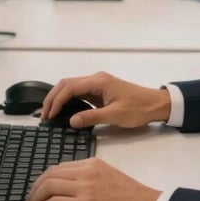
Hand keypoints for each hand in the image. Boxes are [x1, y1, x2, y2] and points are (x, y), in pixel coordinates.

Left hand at [26, 158, 159, 200]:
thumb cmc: (134, 199)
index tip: (40, 191)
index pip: (60, 167)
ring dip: (35, 199)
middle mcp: (87, 171)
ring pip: (48, 186)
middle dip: (35, 188)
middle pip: (50, 174)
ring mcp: (85, 186)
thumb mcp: (110, 179)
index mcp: (93, 164)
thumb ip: (92, 180)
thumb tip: (75, 193)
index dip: (45, 180)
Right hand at [40, 71, 170, 128]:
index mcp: (98, 82)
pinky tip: (64, 111)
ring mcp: (98, 84)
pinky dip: (68, 100)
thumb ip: (92, 117)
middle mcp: (96, 79)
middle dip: (53, 98)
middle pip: (67, 84)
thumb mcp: (115, 115)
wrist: (155, 104)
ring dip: (59, 98)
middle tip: (44, 115)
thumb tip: (71, 121)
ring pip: (72, 87)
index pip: (70, 87)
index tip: (49, 115)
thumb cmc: (138, 108)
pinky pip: (79, 93)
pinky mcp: (100, 91)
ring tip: (50, 114)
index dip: (57, 100)